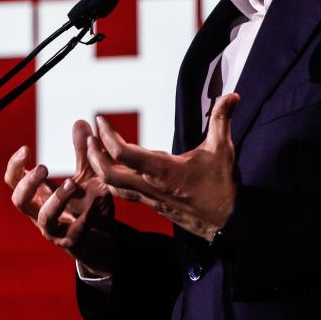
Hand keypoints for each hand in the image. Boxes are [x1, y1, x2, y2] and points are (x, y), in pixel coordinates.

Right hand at [5, 120, 116, 276]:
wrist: (105, 242)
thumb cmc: (88, 207)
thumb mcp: (86, 176)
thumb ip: (82, 152)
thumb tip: (80, 120)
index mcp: (38, 196)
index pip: (13, 181)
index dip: (15, 166)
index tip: (26, 149)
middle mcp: (40, 213)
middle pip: (19, 200)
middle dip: (28, 183)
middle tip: (44, 167)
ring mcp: (55, 230)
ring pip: (44, 218)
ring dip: (56, 199)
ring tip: (72, 184)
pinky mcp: (74, 243)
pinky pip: (75, 232)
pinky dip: (86, 216)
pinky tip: (99, 201)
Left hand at [88, 93, 240, 241]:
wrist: (227, 224)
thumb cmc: (223, 187)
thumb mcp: (223, 150)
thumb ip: (222, 119)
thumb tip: (232, 95)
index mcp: (164, 171)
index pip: (124, 154)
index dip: (108, 136)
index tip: (100, 120)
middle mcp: (151, 186)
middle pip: (109, 175)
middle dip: (94, 155)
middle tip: (88, 137)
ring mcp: (150, 198)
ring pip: (113, 187)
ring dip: (100, 168)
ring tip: (93, 150)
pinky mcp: (152, 205)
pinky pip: (124, 194)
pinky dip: (112, 181)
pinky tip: (110, 170)